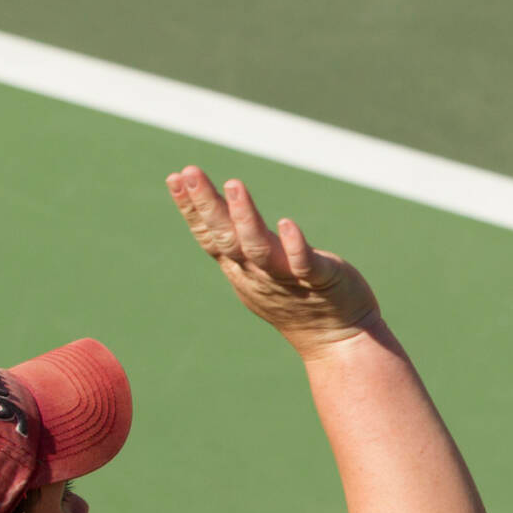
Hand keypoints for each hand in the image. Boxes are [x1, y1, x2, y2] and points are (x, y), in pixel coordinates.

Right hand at [168, 168, 381, 351]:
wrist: (336, 339)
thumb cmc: (297, 300)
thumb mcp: (256, 272)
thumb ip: (237, 247)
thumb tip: (210, 216)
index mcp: (242, 267)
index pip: (210, 235)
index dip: (191, 208)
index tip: (175, 177)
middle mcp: (257, 272)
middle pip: (226, 237)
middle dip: (206, 205)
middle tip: (190, 173)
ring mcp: (286, 278)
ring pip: (258, 248)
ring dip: (245, 218)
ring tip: (233, 185)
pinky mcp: (320, 280)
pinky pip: (303, 263)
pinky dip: (294, 245)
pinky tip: (286, 224)